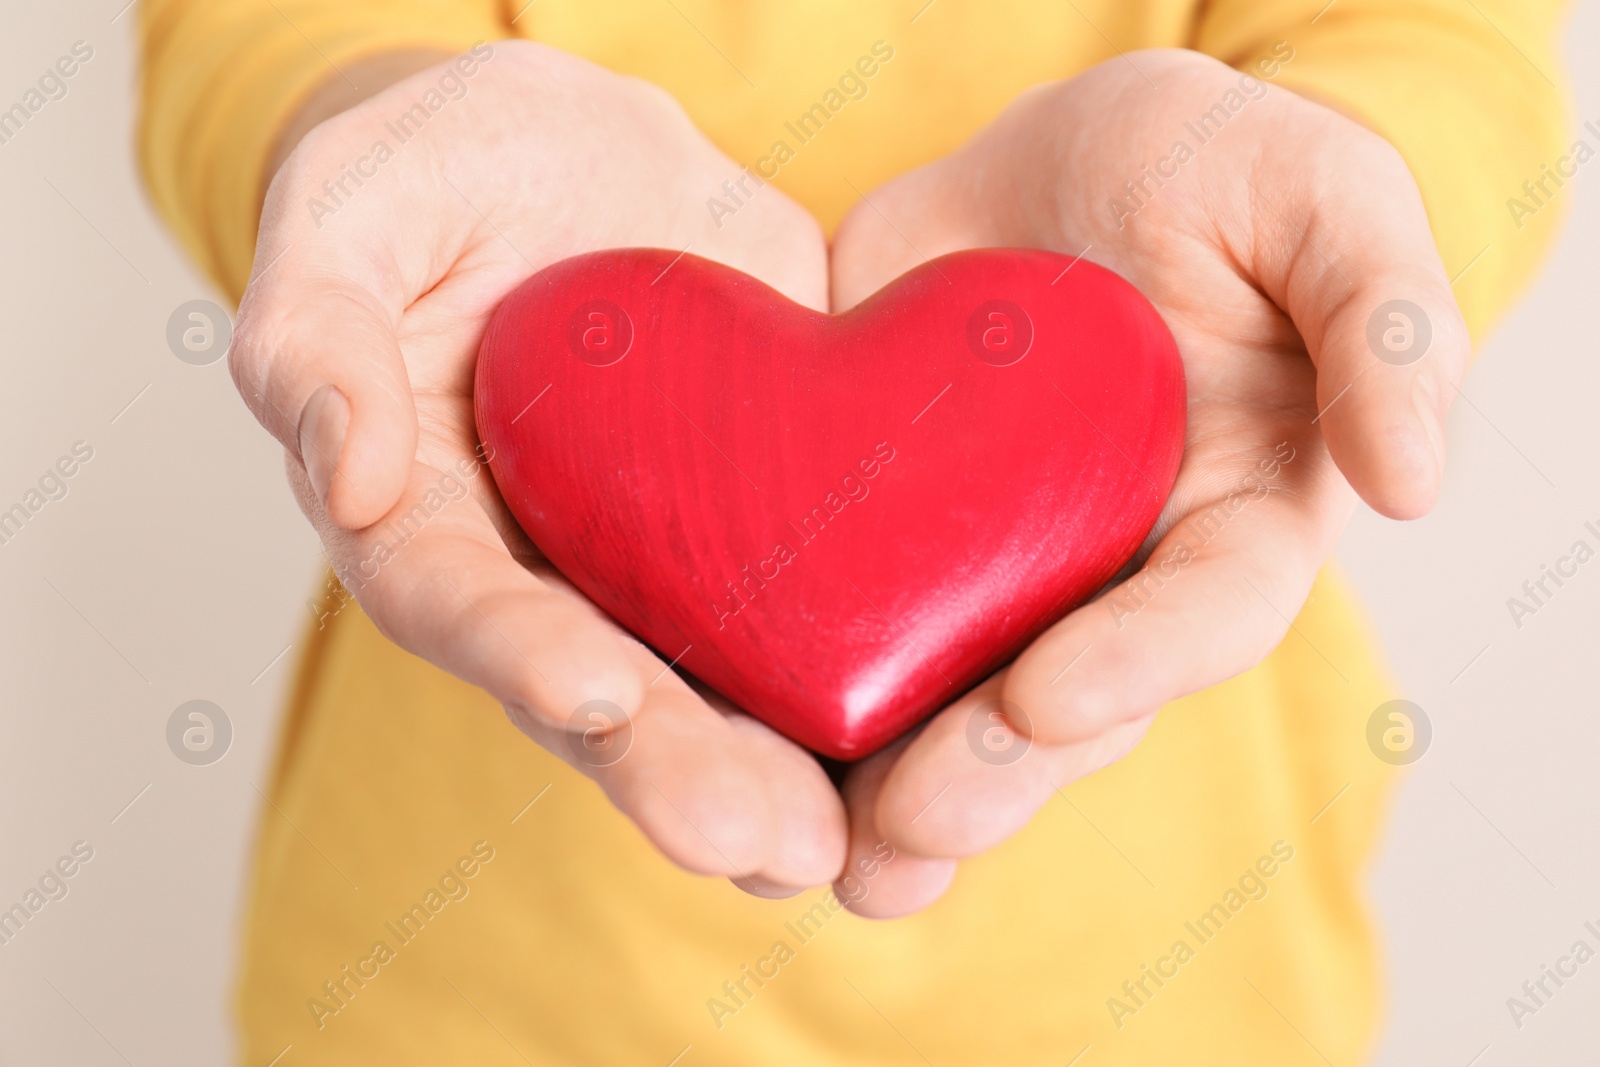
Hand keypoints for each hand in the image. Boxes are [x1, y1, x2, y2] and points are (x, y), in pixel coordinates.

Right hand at [233, 42, 843, 895]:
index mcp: (432, 515)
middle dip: (677, 770)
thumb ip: (315, 336)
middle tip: (760, 844)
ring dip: (776, 771)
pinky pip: (818, 604)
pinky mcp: (768, 516)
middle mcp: (550, 569)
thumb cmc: (436, 171)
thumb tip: (339, 478)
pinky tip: (931, 735)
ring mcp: (665, 556)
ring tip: (839, 843)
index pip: (463, 605)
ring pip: (716, 684)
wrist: (582, 147)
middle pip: (605, 693)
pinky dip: (868, 675)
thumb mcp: (350, 210)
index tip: (599, 700)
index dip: (523, 657)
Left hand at [825, 48, 1468, 915]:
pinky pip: (844, 616)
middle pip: (1065, 699)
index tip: (1047, 701)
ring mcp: (992, 561)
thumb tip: (1415, 485)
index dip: (1135, 667)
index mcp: (1229, 515)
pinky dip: (799, 689)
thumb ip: (1382, 327)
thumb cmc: (1216, 171)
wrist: (1055, 156)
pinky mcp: (886, 530)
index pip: (1202, 615)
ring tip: (837, 855)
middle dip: (991, 769)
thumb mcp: (1320, 202)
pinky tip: (746, 745)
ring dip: (895, 785)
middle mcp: (1110, 570)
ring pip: (951, 695)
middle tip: (911, 825)